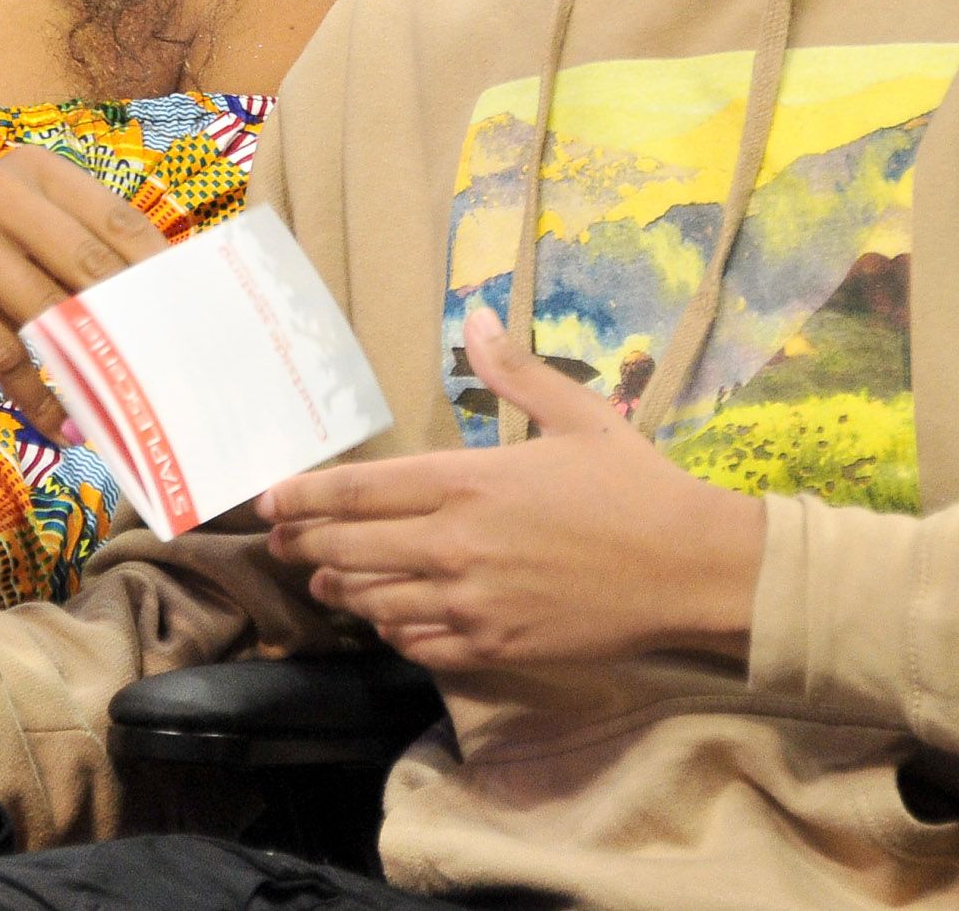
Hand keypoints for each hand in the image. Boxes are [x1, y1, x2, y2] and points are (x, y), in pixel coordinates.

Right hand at [0, 145, 173, 438]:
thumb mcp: (11, 251)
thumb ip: (70, 262)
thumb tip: (158, 307)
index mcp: (23, 168)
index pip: (112, 215)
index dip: (156, 267)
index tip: (190, 311)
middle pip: (85, 258)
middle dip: (128, 318)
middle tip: (163, 366)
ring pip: (43, 307)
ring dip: (84, 365)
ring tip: (116, 402)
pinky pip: (0, 349)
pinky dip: (35, 394)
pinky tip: (57, 422)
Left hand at [258, 308, 766, 670]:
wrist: (690, 569)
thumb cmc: (633, 486)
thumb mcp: (576, 414)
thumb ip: (513, 369)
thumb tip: (474, 314)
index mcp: (468, 481)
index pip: (357, 492)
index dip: (302, 497)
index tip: (269, 499)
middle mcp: (455, 544)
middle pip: (348, 550)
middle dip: (303, 545)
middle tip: (278, 542)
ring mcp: (471, 601)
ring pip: (374, 600)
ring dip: (339, 589)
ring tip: (323, 580)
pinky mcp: (493, 646)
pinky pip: (417, 643)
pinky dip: (391, 629)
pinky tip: (385, 617)